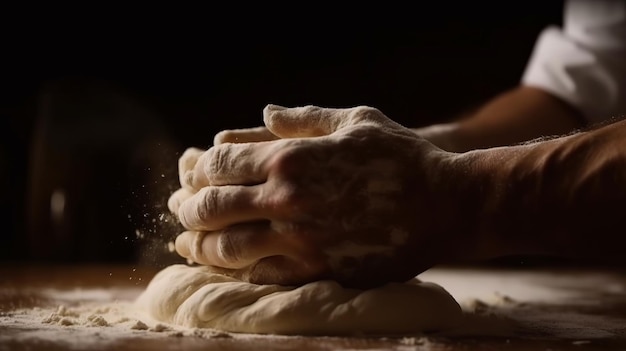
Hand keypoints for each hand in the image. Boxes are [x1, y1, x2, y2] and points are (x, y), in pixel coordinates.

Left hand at [168, 105, 465, 287]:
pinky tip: (226, 267)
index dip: (199, 168)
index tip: (193, 173)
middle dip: (189, 208)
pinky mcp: (318, 271)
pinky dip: (236, 272)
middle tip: (180, 210)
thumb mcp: (355, 121)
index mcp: (291, 158)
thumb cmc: (401, 157)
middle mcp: (287, 200)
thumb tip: (263, 113)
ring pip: (228, 247)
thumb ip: (303, 119)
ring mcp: (300, 240)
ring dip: (200, 245)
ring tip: (188, 243)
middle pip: (213, 207)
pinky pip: (262, 276)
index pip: (221, 163)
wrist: (445, 205)